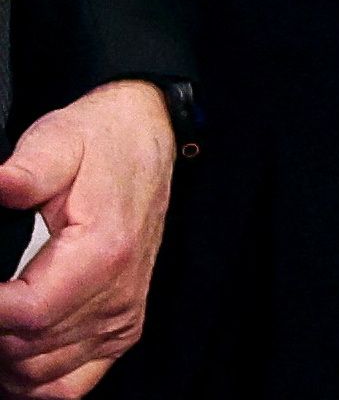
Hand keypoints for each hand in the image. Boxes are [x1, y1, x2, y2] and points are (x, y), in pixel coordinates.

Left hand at [0, 81, 177, 397]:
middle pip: (27, 349)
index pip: (26, 314)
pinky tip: (12, 356)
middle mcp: (119, 294)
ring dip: (5, 357)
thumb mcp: (58, 141)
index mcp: (104, 252)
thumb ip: (25, 170)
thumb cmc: (101, 141)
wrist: (148, 139)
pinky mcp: (123, 328)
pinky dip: (35, 383)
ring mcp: (122, 316)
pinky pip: (71, 384)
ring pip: (41, 374)